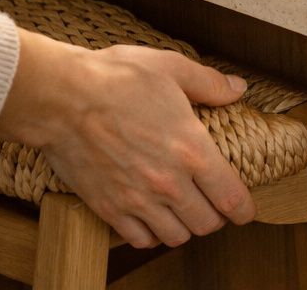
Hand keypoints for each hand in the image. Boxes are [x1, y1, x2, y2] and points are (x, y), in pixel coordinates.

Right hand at [0, 31, 255, 247]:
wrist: (61, 98)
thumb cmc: (116, 78)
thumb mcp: (171, 68)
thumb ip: (209, 83)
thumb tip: (237, 90)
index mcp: (192, 150)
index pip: (231, 198)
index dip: (243, 209)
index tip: (245, 209)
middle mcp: (168, 183)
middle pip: (206, 224)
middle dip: (214, 216)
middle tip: (210, 203)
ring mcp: (137, 200)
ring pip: (175, 237)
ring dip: (183, 226)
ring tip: (181, 210)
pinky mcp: (107, 208)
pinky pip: (138, 240)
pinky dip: (149, 233)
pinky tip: (149, 216)